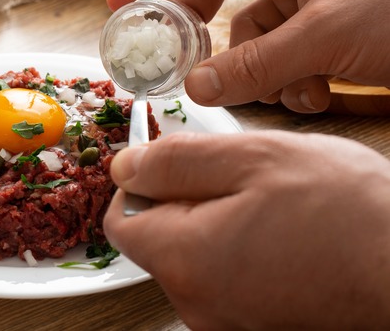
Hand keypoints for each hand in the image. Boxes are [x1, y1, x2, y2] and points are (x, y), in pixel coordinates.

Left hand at [103, 131, 389, 328]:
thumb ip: (177, 161)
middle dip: (184, 201)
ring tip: (270, 207)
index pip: (121, 220)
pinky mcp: (254, 325)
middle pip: (157, 240)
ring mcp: (225, 321)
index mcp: (185, 260)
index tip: (175, 162)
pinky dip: (238, 251)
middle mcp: (196, 303)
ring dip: (216, 224)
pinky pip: (224, 279)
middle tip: (239, 179)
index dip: (141, 183)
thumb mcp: (256, 159)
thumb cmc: (350, 216)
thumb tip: (126, 165)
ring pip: (193, 258)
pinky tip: (281, 235)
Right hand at [107, 0, 389, 112]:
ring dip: (256, 71)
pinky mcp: (326, 33)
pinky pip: (281, 58)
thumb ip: (255, 63)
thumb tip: (196, 88)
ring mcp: (311, 0)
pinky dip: (287, 84)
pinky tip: (316, 96)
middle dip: (201, 32)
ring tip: (287, 90)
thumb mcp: (327, 36)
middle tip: (172, 62)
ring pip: (250, 36)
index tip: (121, 5)